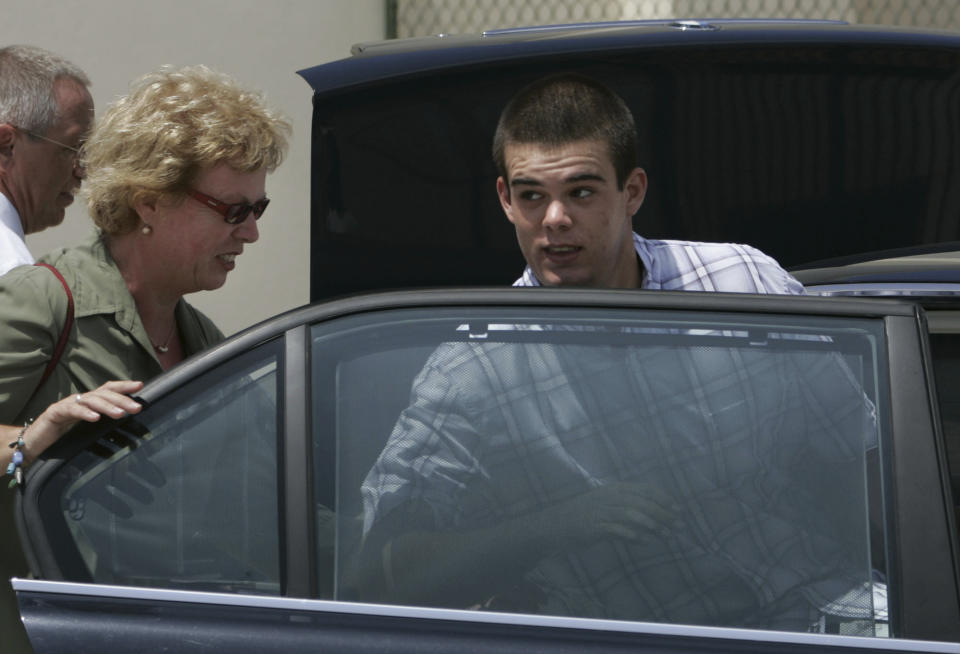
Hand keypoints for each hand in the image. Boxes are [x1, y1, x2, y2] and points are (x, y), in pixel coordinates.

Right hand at [25, 380, 143, 463]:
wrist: (32, 444)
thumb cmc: (62, 438)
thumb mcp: (87, 431)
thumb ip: (103, 427)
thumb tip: (127, 429)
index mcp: (88, 403)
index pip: (107, 389)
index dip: (123, 386)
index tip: (140, 386)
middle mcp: (79, 400)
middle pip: (103, 394)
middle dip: (121, 399)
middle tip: (136, 408)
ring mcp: (66, 405)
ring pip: (90, 400)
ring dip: (107, 406)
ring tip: (120, 413)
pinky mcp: (54, 413)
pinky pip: (71, 410)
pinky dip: (84, 413)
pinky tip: (95, 418)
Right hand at [539, 481, 680, 546]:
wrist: (553, 525)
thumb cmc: (582, 518)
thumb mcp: (607, 512)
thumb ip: (628, 518)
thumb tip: (653, 531)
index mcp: (614, 489)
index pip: (645, 489)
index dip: (664, 498)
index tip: (680, 509)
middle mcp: (609, 496)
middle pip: (642, 502)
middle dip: (664, 513)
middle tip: (680, 526)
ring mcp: (600, 510)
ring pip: (632, 514)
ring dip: (652, 525)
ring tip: (667, 535)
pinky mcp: (593, 525)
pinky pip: (616, 529)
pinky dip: (631, 534)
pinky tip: (643, 541)